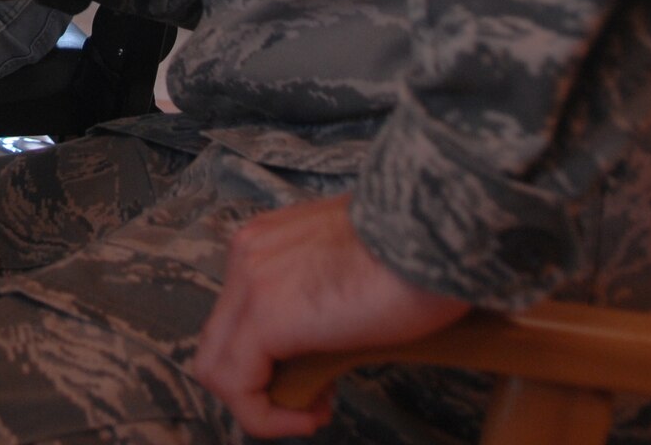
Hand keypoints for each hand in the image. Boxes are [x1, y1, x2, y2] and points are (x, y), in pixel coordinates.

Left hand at [192, 194, 469, 438]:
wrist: (434, 232)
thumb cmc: (417, 249)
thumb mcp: (351, 262)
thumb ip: (319, 287)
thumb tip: (324, 328)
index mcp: (266, 238)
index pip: (236, 313)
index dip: (267, 356)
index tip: (319, 372)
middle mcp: (247, 253)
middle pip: (219, 340)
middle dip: (258, 382)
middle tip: (313, 396)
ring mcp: (249, 281)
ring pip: (216, 367)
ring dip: (260, 404)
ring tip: (313, 409)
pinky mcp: (264, 315)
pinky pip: (236, 387)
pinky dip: (265, 417)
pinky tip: (312, 416)